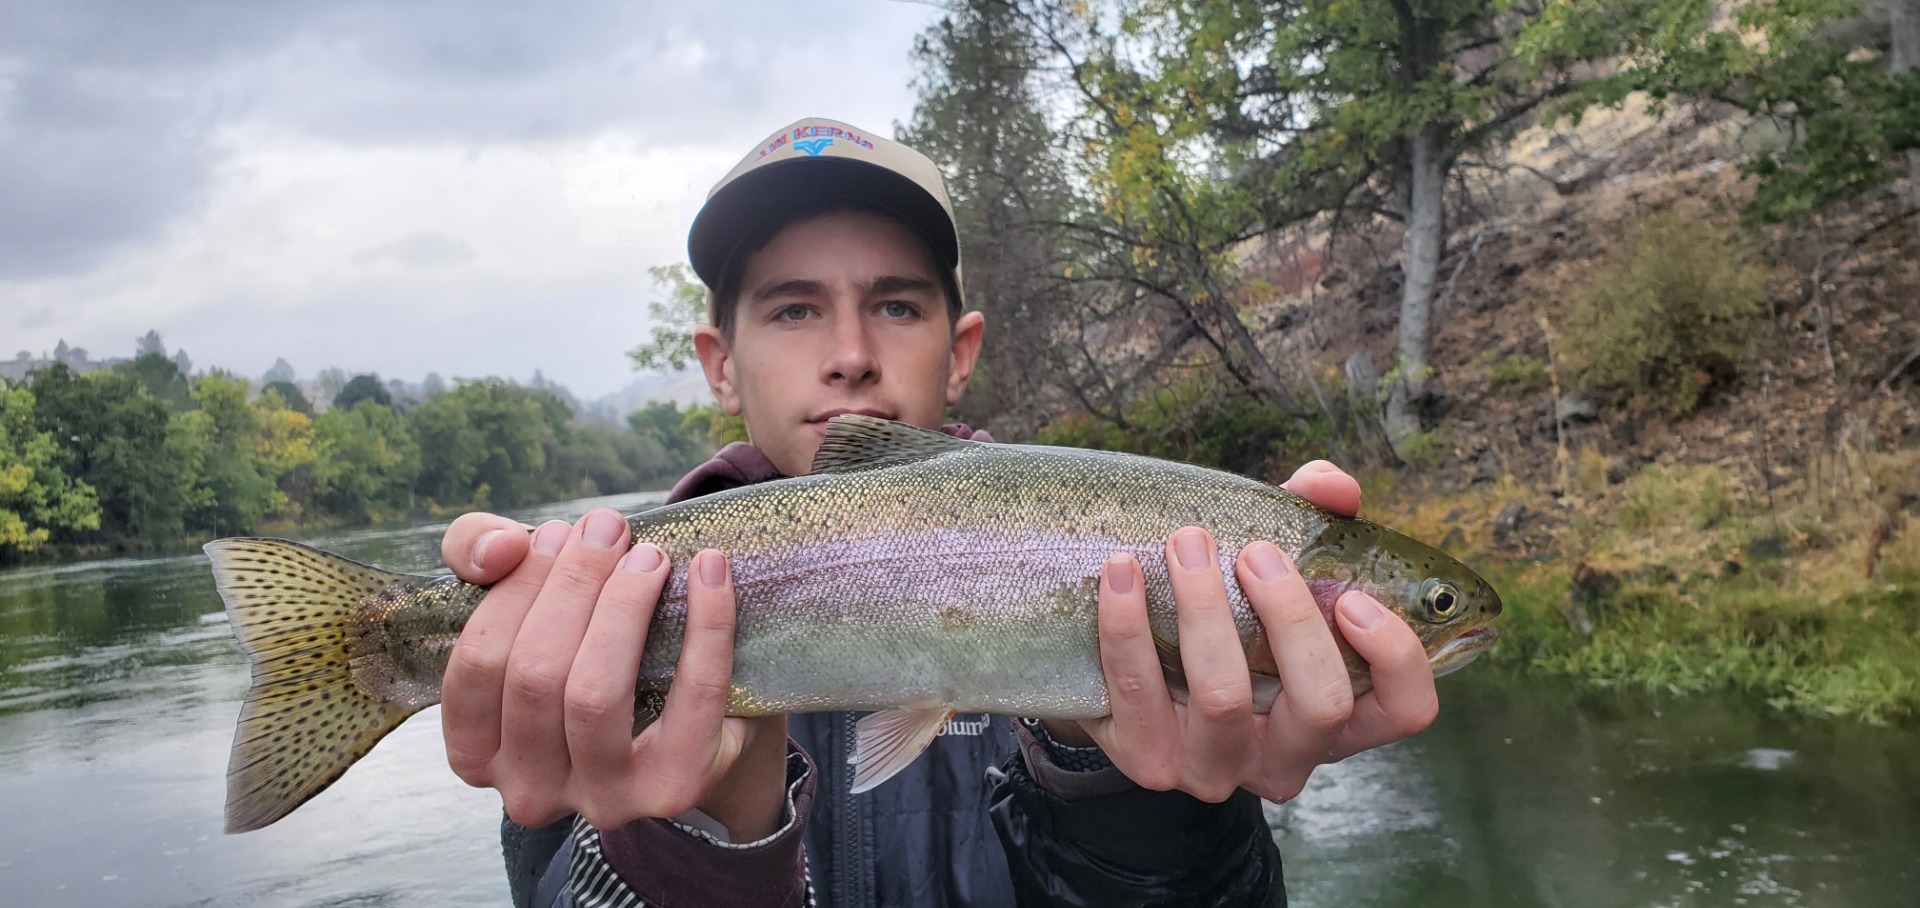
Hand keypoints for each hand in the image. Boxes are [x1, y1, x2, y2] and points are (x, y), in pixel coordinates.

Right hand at [438, 509, 788, 837]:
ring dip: (624, 605)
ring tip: (650, 554)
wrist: (686, 716)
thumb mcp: (520, 597)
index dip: (515, 590)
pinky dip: (706, 623)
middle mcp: (528, 792)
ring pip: (595, 694)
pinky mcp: (673, 789)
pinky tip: (709, 569)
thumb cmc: (583, 647)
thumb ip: (477, 553)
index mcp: (477, 753)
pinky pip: (692, 698)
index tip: (555, 534)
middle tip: (609, 529)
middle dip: (574, 586)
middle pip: (537, 676)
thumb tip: (501, 550)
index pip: (479, 665)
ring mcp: (602, 800)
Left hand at [1056, 461, 1439, 802]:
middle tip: (1256, 551)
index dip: (1394, 655)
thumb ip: (1312, 519)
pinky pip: (1138, 691)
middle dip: (1292, 615)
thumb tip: (1331, 486)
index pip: (1406, 708)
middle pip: (1322, 702)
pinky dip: (1127, 622)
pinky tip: (1121, 570)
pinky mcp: (1148, 760)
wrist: (1127, 676)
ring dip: (1205, 606)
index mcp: (1339, 716)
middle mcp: (1287, 757)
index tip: (1353, 595)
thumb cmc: (1226, 616)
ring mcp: (1217, 767)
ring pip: (1224, 697)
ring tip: (1186, 542)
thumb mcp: (1275, 571)